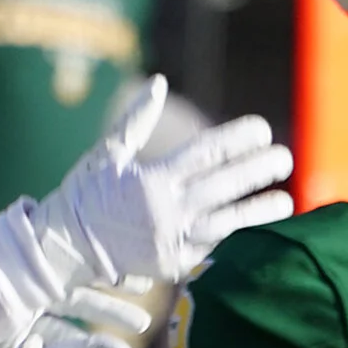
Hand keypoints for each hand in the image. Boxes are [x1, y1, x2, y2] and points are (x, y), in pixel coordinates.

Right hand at [29, 75, 292, 288]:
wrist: (60, 250)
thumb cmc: (83, 197)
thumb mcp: (105, 155)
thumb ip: (136, 120)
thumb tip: (159, 83)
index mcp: (153, 178)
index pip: (207, 153)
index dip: (238, 140)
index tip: (262, 130)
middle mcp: (165, 209)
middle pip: (225, 185)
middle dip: (259, 170)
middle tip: (284, 158)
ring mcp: (170, 239)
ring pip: (227, 222)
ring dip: (259, 210)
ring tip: (286, 200)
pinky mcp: (170, 264)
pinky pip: (211, 249)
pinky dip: (236, 238)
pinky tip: (257, 229)